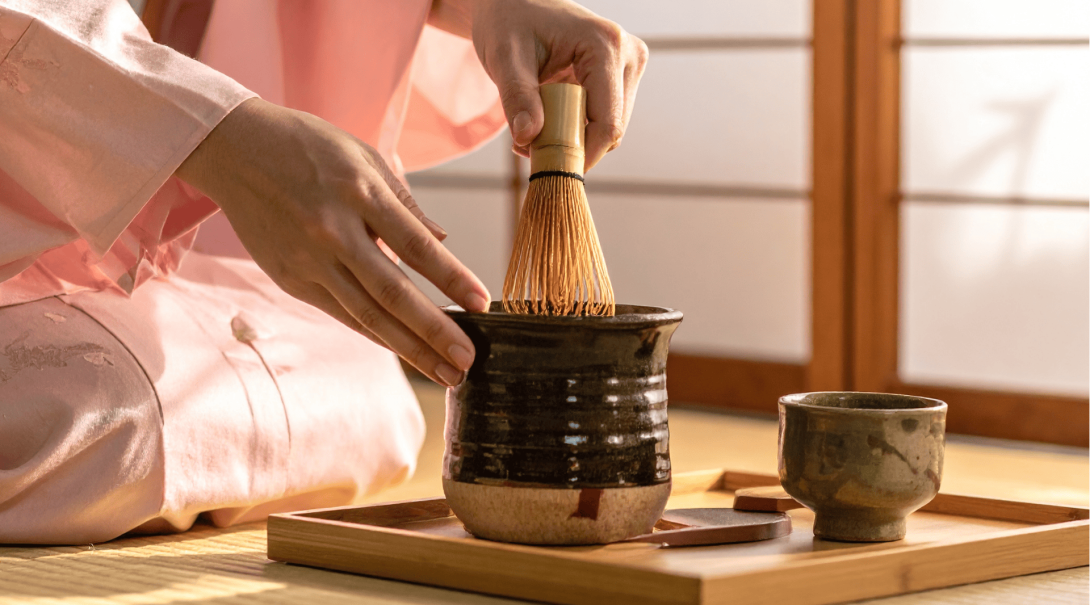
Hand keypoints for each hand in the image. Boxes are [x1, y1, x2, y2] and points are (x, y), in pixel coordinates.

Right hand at [176, 98, 489, 386]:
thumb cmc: (309, 147)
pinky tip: (404, 351)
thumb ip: (405, 203)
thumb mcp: (364, 157)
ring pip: (366, 315)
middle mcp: (333, 231)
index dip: (452, 279)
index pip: (416, 246)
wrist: (233, 148)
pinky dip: (376, 335)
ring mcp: (308, 259)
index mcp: (359, 192)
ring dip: (410, 348)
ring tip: (446, 373)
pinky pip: (342, 313)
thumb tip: (443, 240)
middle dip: (434, 332)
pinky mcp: (290, 278)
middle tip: (468, 362)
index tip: (484, 304)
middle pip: (392, 293)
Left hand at [429, 0, 648, 170]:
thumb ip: (517, 97)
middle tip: (528, 143)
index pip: (607, 123)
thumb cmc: (508, 23)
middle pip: (611, 129)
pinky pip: (605, 119)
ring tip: (535, 124)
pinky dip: (577, 129)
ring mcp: (630, 65)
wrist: (515, 4)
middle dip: (572, 146)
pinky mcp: (624, 76)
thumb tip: (528, 138)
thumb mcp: (504, 58)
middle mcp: (629, 54)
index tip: (546, 170)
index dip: (581, 155)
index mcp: (605, 45)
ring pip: (610, 129)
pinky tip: (549, 116)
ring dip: (573, 139)